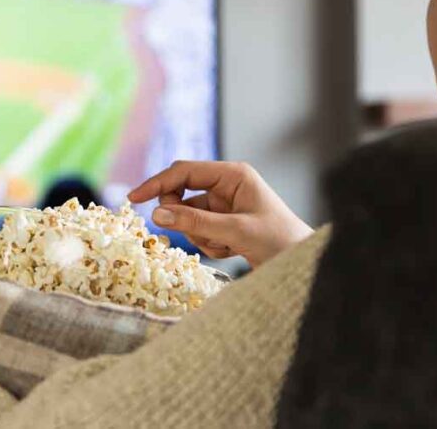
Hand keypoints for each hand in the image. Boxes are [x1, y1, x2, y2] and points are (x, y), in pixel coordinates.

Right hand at [128, 161, 312, 266]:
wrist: (302, 263)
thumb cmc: (280, 241)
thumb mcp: (236, 231)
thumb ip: (195, 222)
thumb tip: (156, 214)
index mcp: (233, 174)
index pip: (184, 171)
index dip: (157, 183)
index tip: (134, 198)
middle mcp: (226, 185)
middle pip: (181, 194)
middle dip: (184, 218)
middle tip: (198, 234)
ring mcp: (223, 205)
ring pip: (188, 217)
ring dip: (200, 237)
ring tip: (227, 247)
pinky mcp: (222, 223)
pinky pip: (198, 232)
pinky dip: (208, 245)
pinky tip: (231, 251)